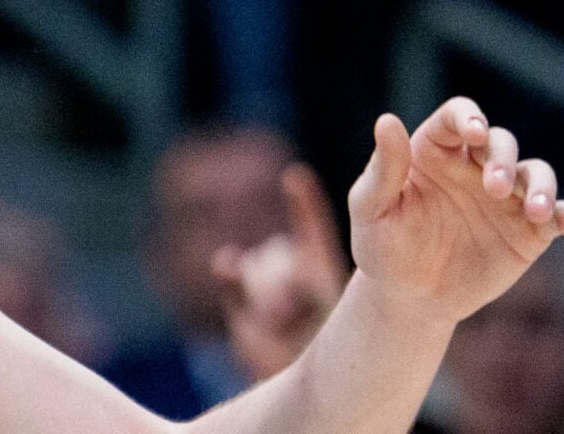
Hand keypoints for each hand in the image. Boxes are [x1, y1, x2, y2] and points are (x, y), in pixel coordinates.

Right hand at [219, 162, 350, 378]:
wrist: (314, 386)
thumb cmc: (336, 347)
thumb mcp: (328, 311)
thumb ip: (307, 288)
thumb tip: (289, 274)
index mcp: (318, 266)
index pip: (310, 227)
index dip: (301, 201)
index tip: (295, 178)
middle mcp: (289, 268)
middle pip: (277, 251)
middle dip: (283, 275)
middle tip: (295, 311)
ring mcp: (263, 285)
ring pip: (257, 265)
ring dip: (266, 289)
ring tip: (281, 320)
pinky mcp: (242, 304)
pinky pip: (232, 279)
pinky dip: (230, 273)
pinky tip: (227, 262)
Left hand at [347, 98, 563, 326]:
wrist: (410, 298)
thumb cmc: (383, 248)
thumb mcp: (372, 209)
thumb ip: (384, 168)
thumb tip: (388, 120)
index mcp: (436, 151)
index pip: (457, 117)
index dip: (468, 117)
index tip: (474, 133)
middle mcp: (475, 167)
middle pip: (501, 142)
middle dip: (503, 158)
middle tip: (495, 188)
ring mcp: (506, 198)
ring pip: (535, 173)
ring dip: (541, 184)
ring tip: (536, 209)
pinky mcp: (527, 231)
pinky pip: (554, 216)